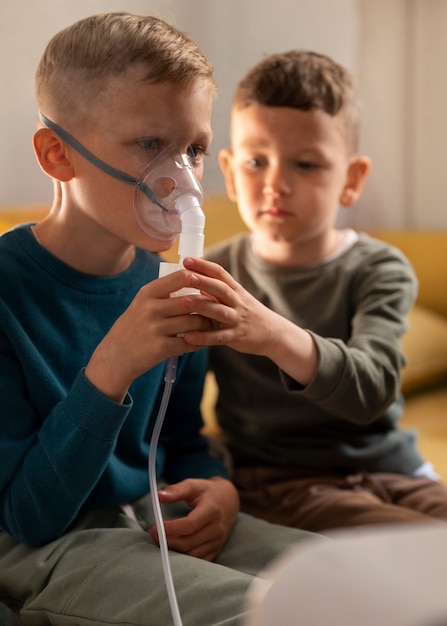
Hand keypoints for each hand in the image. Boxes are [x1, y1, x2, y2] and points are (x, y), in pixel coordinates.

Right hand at [85, 268, 212, 400]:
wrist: (115, 356)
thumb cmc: (135, 326)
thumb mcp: (143, 303)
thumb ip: (165, 291)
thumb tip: (196, 278)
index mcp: (148, 292)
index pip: (182, 277)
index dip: (201, 280)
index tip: (209, 286)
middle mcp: (151, 308)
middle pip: (192, 301)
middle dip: (208, 305)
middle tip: (216, 309)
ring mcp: (155, 328)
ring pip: (194, 321)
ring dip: (207, 324)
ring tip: (210, 325)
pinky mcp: (160, 348)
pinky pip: (190, 342)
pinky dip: (200, 342)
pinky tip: (202, 340)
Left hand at [148, 477, 239, 560]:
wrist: (229, 501)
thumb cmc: (208, 492)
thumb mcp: (194, 485)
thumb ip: (177, 490)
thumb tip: (159, 496)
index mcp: (212, 510)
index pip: (190, 525)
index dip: (171, 528)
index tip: (154, 526)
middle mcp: (217, 528)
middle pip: (189, 542)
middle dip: (168, 540)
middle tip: (153, 534)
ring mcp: (218, 542)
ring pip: (192, 554)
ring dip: (173, 550)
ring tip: (160, 540)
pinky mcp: (216, 550)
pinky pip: (198, 560)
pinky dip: (184, 558)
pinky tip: (173, 548)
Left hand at [180, 257, 317, 384]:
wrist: (274, 333)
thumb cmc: (249, 314)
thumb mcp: (236, 298)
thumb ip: (216, 291)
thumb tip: (194, 279)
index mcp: (236, 290)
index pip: (220, 273)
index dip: (204, 266)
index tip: (187, 260)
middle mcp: (237, 303)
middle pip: (221, 289)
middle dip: (204, 281)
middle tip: (187, 276)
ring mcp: (237, 320)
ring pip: (220, 311)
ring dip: (202, 306)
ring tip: (185, 302)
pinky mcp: (236, 337)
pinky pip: (219, 337)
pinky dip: (203, 337)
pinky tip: (188, 336)